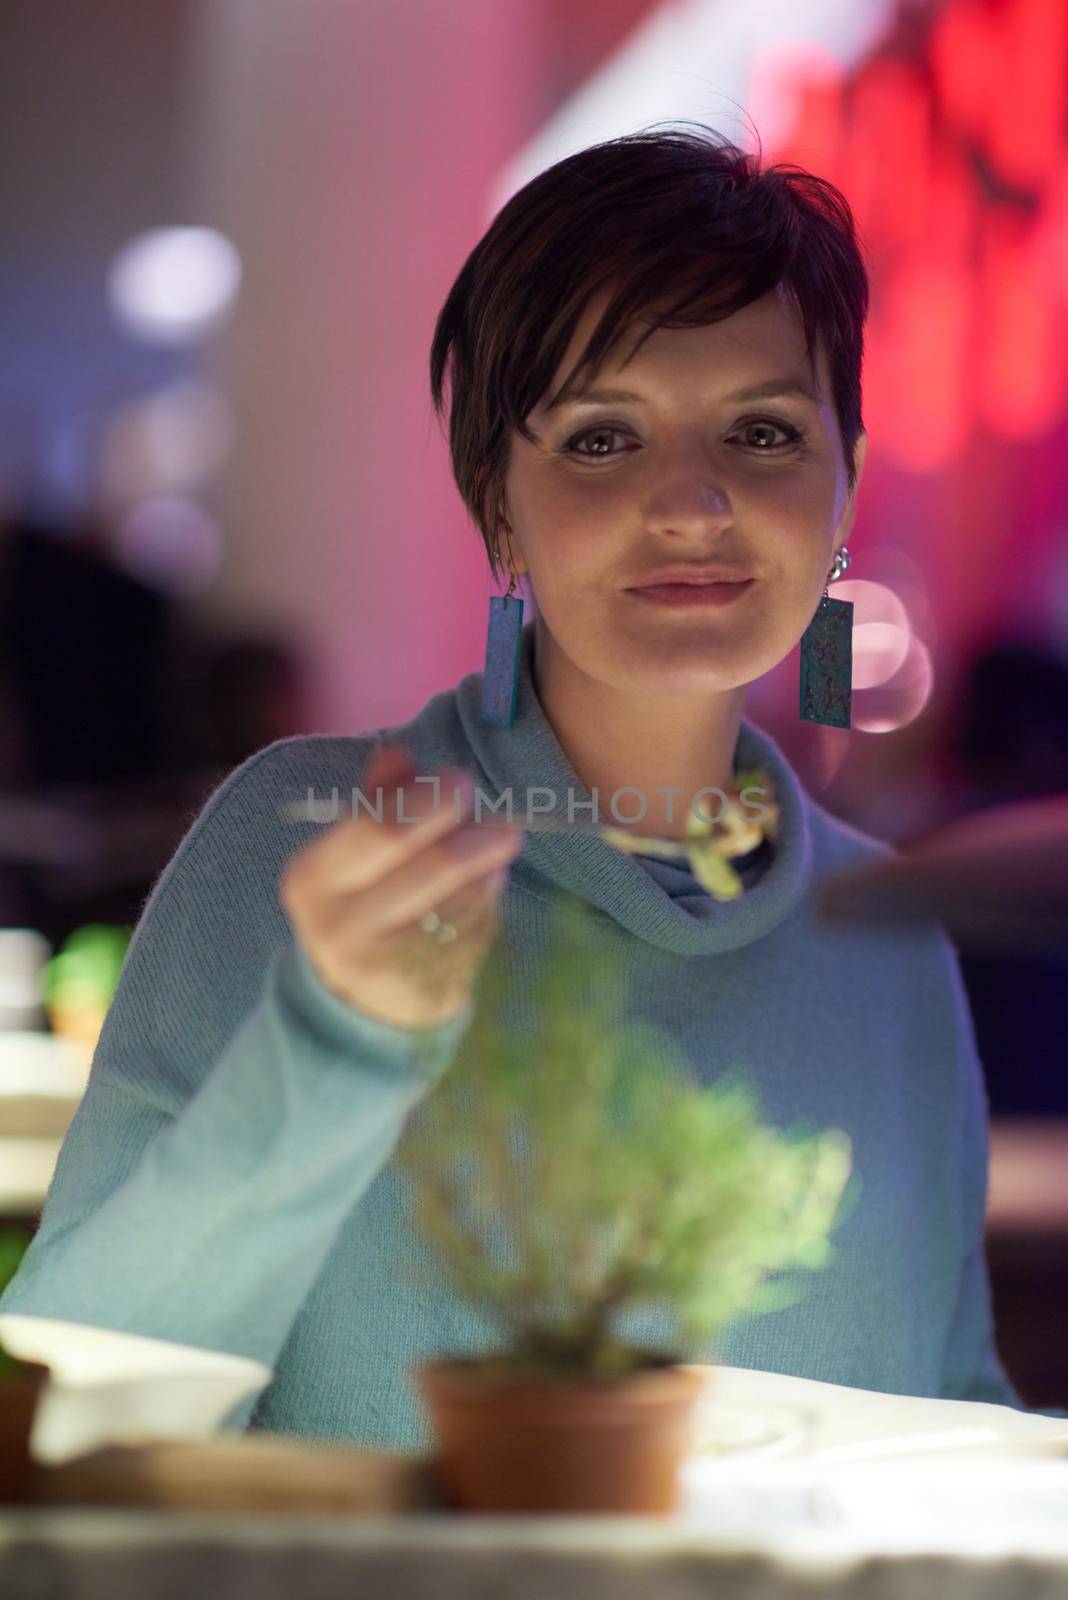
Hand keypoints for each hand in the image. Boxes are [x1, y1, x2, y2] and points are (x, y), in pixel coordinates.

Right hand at [279, 743, 520, 1030]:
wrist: (355, 997)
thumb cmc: (362, 901)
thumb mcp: (354, 851)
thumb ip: (379, 800)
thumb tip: (396, 751)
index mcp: (313, 877)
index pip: (379, 829)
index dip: (429, 801)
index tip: (462, 780)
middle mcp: (336, 927)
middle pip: (432, 868)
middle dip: (476, 839)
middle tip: (505, 825)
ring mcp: (380, 968)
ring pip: (463, 905)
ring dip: (488, 874)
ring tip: (495, 855)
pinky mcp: (421, 995)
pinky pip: (474, 938)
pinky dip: (489, 909)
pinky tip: (486, 892)